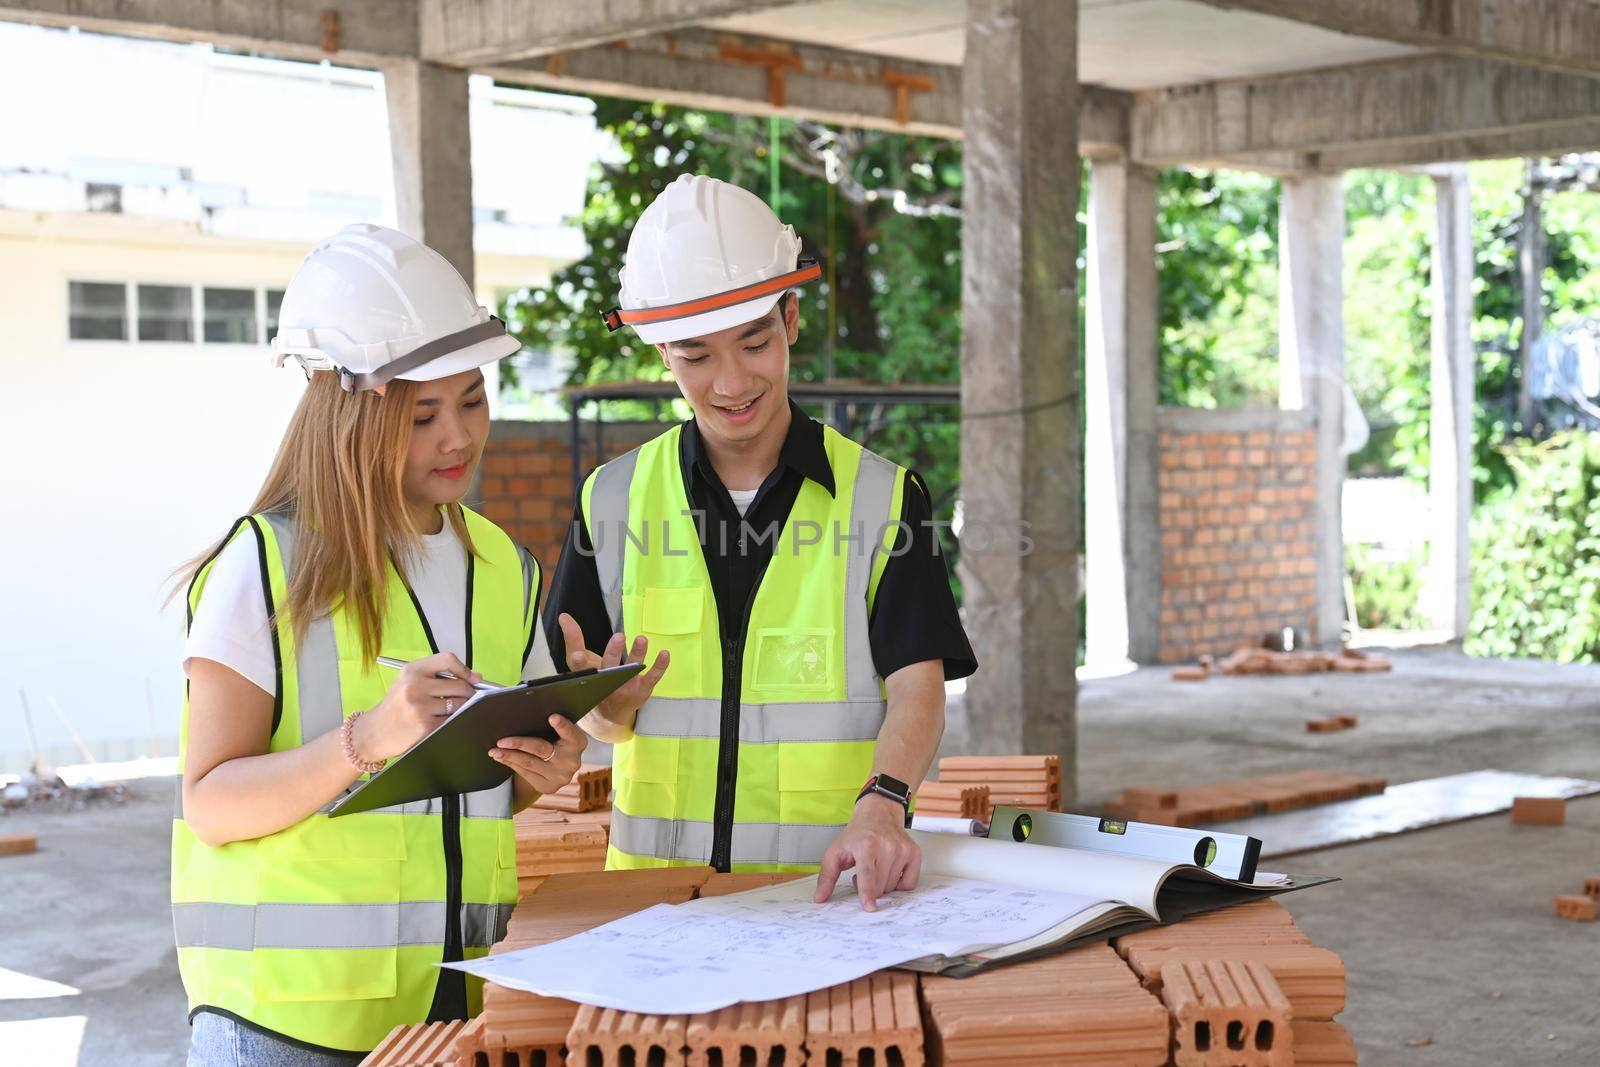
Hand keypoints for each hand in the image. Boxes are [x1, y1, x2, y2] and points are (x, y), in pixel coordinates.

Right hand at [356, 652, 478, 761]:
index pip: (448, 660)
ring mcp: (420, 707)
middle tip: (465, 697)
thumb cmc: (395, 706)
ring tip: (447, 709)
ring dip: (460, 707)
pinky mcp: (425, 726)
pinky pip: (451, 719)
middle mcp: (415, 686)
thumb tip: (476, 677)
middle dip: (467, 692)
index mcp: (411, 670)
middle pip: (459, 684)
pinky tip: (438, 720)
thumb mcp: (408, 682)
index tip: (473, 678)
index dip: (465, 669)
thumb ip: (438, 675)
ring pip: (459, 703)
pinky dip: (451, 720)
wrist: (374, 732)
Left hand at [489, 714, 587, 793]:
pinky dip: (512, 764)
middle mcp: (572, 761)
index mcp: (577, 742)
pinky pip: (526, 774)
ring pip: (530, 763)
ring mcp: (561, 776)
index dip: (562, 725)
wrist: (559, 768)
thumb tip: (519, 718)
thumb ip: (548, 727)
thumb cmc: (555, 741)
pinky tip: (502, 758)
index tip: (552, 717)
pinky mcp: (549, 787)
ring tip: (494, 751)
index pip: (570, 732)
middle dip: (519, 744)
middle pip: (542, 749)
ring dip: (509, 756)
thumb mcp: (558, 733)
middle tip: (501, 741)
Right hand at [557, 613, 668, 728]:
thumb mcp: (580, 663)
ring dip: (637, 654)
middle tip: (619, 637)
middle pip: (608, 669)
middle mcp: (605, 686)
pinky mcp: (641, 692)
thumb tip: (564, 616)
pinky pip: (652, 678)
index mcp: (586, 678)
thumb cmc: (593, 682)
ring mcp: (624, 690)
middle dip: (613, 653)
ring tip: (642, 639)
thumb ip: (573, 639)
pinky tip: (664, 653)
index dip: (579, 663)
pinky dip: (659, 666)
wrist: (608, 716)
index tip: (578, 656)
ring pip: (631, 671)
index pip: (580, 670)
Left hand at [812, 794, 920, 911]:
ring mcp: (902, 849)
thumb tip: (819, 898)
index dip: (867, 892)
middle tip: (864, 871)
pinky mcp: (914, 853)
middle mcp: (887, 846)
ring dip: (883, 883)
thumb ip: (826, 877)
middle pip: (880, 886)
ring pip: (893, 886)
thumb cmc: (857, 835)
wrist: (878, 814)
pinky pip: (910, 883)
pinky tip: (891, 870)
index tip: (869, 907)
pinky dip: (900, 883)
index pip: (867, 874)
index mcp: (866, 845)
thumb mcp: (835, 852)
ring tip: (876, 867)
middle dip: (870, 887)